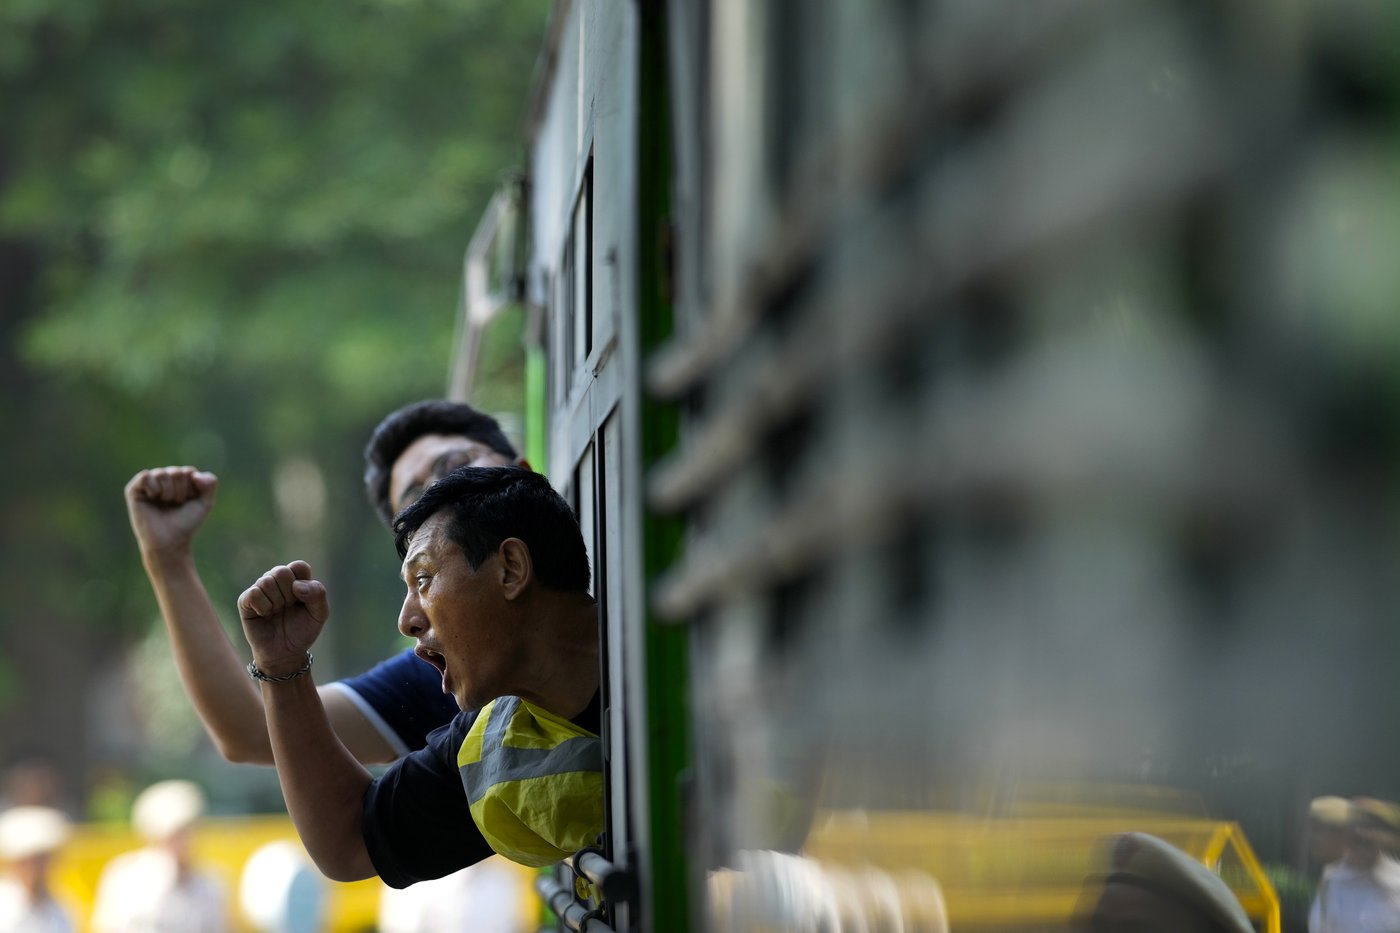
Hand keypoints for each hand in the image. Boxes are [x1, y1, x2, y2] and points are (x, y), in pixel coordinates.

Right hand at [125, 467, 217, 557]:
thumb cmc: (185, 523)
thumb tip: (194, 474)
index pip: (189, 472)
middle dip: (180, 492)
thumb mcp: (205, 502)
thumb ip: (210, 483)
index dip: (191, 490)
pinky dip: (154, 489)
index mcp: (180, 478)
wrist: (169, 542)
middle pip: (176, 473)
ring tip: (164, 504)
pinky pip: (145, 476)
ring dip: (168, 493)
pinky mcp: (133, 490)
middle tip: (174, 505)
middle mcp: (164, 478)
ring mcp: (149, 483)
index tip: (187, 503)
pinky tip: (153, 498)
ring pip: (162, 474)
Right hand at [238, 561, 329, 675]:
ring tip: (277, 613)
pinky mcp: (245, 600)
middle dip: (289, 595)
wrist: (284, 653)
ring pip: (267, 581)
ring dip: (276, 602)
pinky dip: (263, 607)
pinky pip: (254, 593)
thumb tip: (296, 585)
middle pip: (281, 571)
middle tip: (288, 608)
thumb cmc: (302, 631)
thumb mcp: (319, 614)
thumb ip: (318, 594)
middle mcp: (277, 580)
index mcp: (296, 579)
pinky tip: (265, 615)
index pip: (298, 566)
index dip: (302, 584)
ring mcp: (260, 588)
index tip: (302, 600)